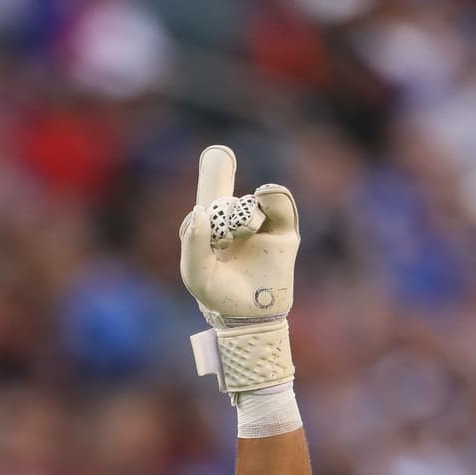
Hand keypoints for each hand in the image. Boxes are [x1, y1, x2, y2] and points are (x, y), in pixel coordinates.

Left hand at [179, 146, 299, 407]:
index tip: (219, 155)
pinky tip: (263, 200)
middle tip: (219, 161)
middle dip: (219, 172)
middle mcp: (234, 223)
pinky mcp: (283, 232)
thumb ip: (192, 245)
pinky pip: (278, 203)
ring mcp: (260, 226)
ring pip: (250, 201)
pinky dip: (273, 197)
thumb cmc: (220, 298)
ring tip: (241, 234)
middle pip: (226, 185)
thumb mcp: (196, 276)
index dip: (214, 172)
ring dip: (243, 213)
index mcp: (211, 229)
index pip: (209, 195)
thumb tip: (202, 212)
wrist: (252, 319)